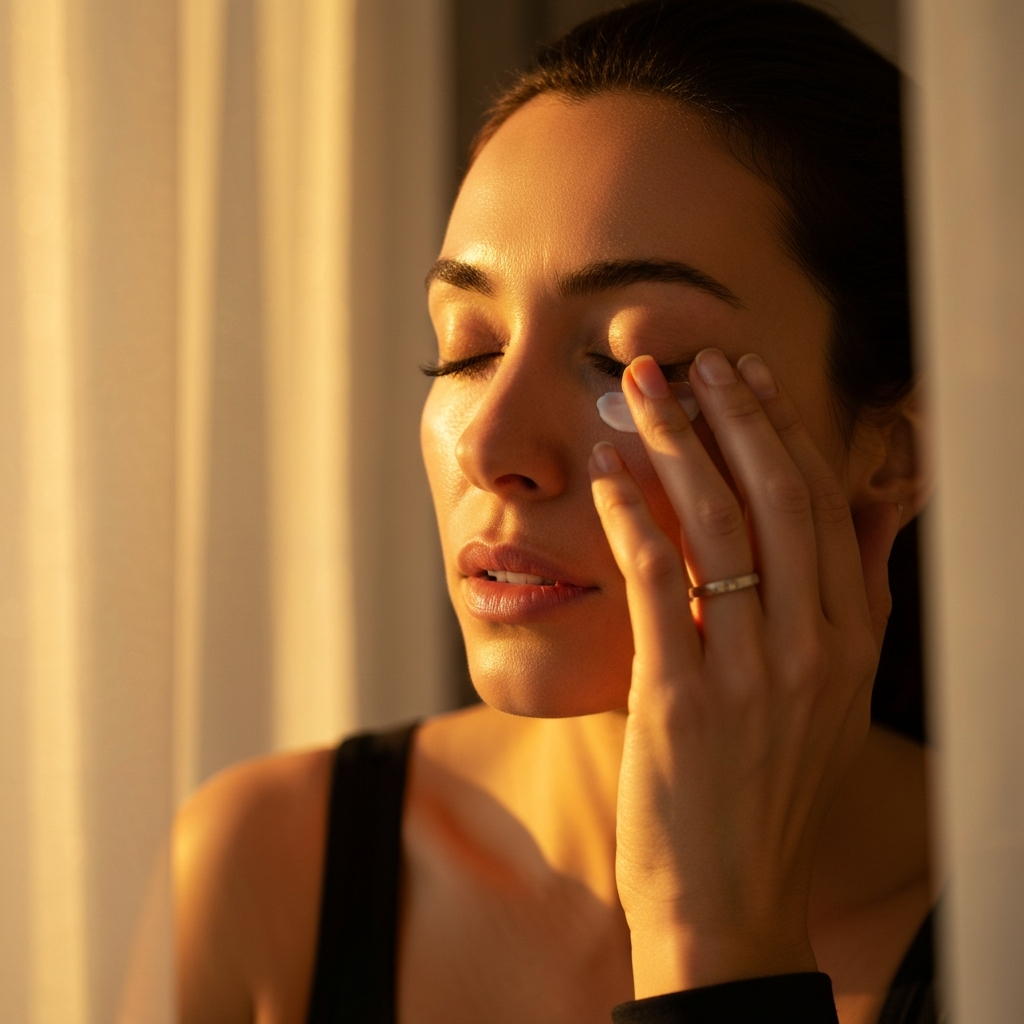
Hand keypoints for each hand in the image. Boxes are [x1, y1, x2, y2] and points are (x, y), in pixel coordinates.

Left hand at [588, 349, 899, 997]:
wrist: (729, 900)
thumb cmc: (768, 791)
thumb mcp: (835, 698)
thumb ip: (852, 601)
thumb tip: (868, 512)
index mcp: (849, 639)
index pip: (819, 505)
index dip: (781, 430)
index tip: (747, 377)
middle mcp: (812, 647)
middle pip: (773, 497)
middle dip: (730, 416)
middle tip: (690, 360)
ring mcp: (750, 673)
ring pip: (715, 525)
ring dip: (672, 446)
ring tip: (637, 394)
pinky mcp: (683, 700)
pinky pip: (657, 582)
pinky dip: (631, 517)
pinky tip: (606, 475)